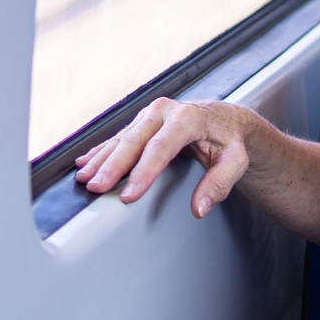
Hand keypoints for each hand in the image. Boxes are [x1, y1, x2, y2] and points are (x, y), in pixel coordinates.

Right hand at [72, 97, 258, 217]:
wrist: (225, 118)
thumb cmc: (230, 141)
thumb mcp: (235, 161)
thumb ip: (219, 183)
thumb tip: (199, 208)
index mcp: (188, 118)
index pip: (161, 148)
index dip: (143, 173)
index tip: (129, 195)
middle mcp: (164, 111)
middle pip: (134, 141)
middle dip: (113, 166)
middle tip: (96, 188)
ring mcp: (150, 115)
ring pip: (121, 139)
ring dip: (100, 160)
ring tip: (84, 179)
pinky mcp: (141, 122)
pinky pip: (117, 137)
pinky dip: (100, 151)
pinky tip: (84, 163)